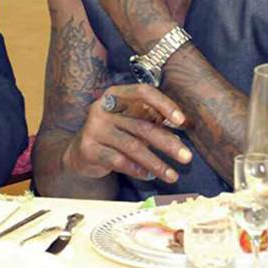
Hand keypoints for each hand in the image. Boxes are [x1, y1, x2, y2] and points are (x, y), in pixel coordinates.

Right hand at [63, 84, 191, 183]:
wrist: (81, 152)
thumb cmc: (115, 132)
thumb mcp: (131, 119)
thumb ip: (151, 117)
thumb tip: (182, 124)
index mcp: (115, 94)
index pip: (142, 92)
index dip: (163, 104)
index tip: (182, 121)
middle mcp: (102, 108)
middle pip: (141, 125)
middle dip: (167, 143)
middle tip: (187, 157)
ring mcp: (93, 128)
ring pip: (132, 146)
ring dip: (156, 163)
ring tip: (172, 175)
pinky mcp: (88, 149)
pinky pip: (118, 161)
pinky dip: (137, 170)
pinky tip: (149, 176)